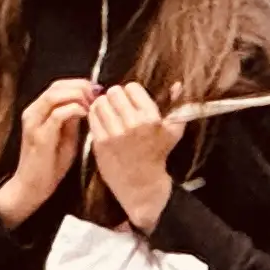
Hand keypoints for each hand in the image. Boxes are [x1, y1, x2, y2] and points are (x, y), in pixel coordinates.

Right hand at [0, 77, 97, 225]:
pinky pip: (58, 114)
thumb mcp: (65, 137)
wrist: (31, 187)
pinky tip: (86, 116)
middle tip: (99, 95)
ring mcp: (34, 123)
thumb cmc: (49, 164)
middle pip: (57, 86)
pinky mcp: (39, 136)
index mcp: (37, 110)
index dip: (79, 84)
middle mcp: (32, 112)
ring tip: (93, 104)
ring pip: (55, 95)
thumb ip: (72, 121)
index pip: (58, 85)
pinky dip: (75, 110)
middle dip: (81, 87)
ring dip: (78, 96)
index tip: (98, 91)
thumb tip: (87, 105)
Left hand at [88, 80, 184, 231]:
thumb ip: (176, 105)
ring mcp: (114, 134)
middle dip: (115, 97)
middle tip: (118, 107)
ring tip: (110, 114)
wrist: (142, 185)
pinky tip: (103, 123)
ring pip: (99, 103)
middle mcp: (132, 125)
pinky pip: (91, 117)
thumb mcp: (172, 131)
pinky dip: (95, 116)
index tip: (131, 101)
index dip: (130, 92)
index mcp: (151, 119)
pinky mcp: (100, 142)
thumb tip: (178, 84)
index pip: (131, 88)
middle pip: (113, 92)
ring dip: (103, 106)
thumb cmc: (157, 155)